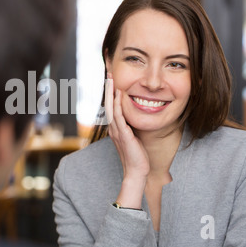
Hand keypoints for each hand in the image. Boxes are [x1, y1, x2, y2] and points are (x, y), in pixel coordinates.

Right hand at [105, 74, 148, 207]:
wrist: (137, 171)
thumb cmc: (137, 156)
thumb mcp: (133, 138)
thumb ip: (131, 128)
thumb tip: (133, 119)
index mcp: (116, 128)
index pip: (112, 107)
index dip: (111, 94)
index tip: (113, 81)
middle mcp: (114, 128)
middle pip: (108, 104)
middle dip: (108, 89)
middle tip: (109, 74)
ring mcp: (117, 131)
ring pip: (111, 108)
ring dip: (111, 93)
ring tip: (111, 80)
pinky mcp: (123, 135)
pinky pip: (119, 117)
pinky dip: (118, 105)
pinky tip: (119, 95)